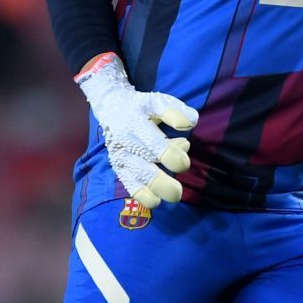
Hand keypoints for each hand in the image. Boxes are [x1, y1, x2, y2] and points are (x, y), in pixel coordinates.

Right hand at [76, 54, 197, 208]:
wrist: (112, 106)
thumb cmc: (141, 106)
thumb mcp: (157, 102)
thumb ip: (174, 111)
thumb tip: (190, 122)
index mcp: (134, 122)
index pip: (152, 142)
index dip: (169, 154)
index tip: (184, 164)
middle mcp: (124, 141)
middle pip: (140, 164)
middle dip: (159, 181)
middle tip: (177, 192)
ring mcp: (119, 155)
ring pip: (133, 176)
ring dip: (150, 189)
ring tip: (167, 198)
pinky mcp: (117, 166)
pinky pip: (127, 182)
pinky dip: (139, 193)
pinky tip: (154, 201)